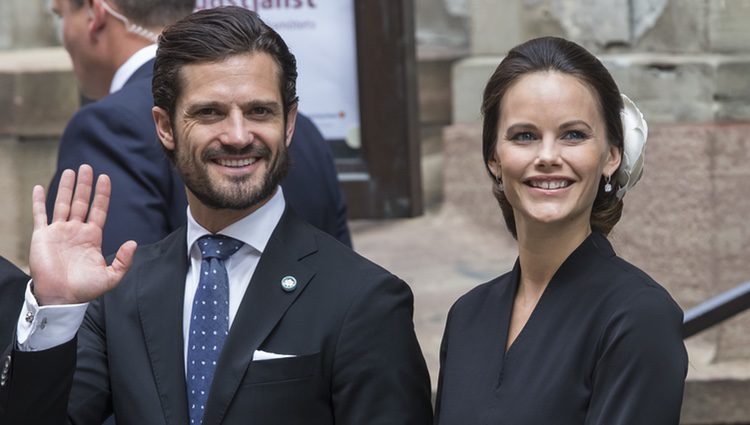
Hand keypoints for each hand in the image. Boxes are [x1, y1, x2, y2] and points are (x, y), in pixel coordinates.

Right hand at [29, 164, 136, 305]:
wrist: (61, 298)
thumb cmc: (85, 289)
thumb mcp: (111, 277)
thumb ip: (124, 261)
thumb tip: (133, 243)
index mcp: (92, 237)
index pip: (99, 210)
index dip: (102, 195)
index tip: (105, 178)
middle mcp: (76, 231)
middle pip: (81, 202)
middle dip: (85, 185)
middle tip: (87, 167)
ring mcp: (59, 231)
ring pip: (63, 203)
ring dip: (66, 187)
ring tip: (71, 171)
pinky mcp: (42, 236)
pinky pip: (40, 215)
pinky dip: (39, 201)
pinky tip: (40, 188)